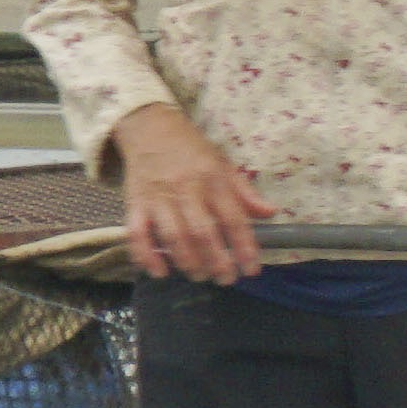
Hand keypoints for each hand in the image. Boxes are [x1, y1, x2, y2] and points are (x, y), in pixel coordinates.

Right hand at [115, 104, 275, 280]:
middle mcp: (186, 190)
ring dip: (188, 262)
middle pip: (203, 233)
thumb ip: (245, 193)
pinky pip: (138, 234)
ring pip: (173, 237)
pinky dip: (147, 256)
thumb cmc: (192, 151)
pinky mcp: (135, 204)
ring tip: (199, 275)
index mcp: (213, 180)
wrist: (150, 128)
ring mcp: (158, 198)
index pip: (233, 219)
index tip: (252, 269)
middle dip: (217, 262)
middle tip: (226, 279)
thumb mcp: (224, 165)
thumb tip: (271, 213)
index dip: (244, 247)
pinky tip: (160, 271)